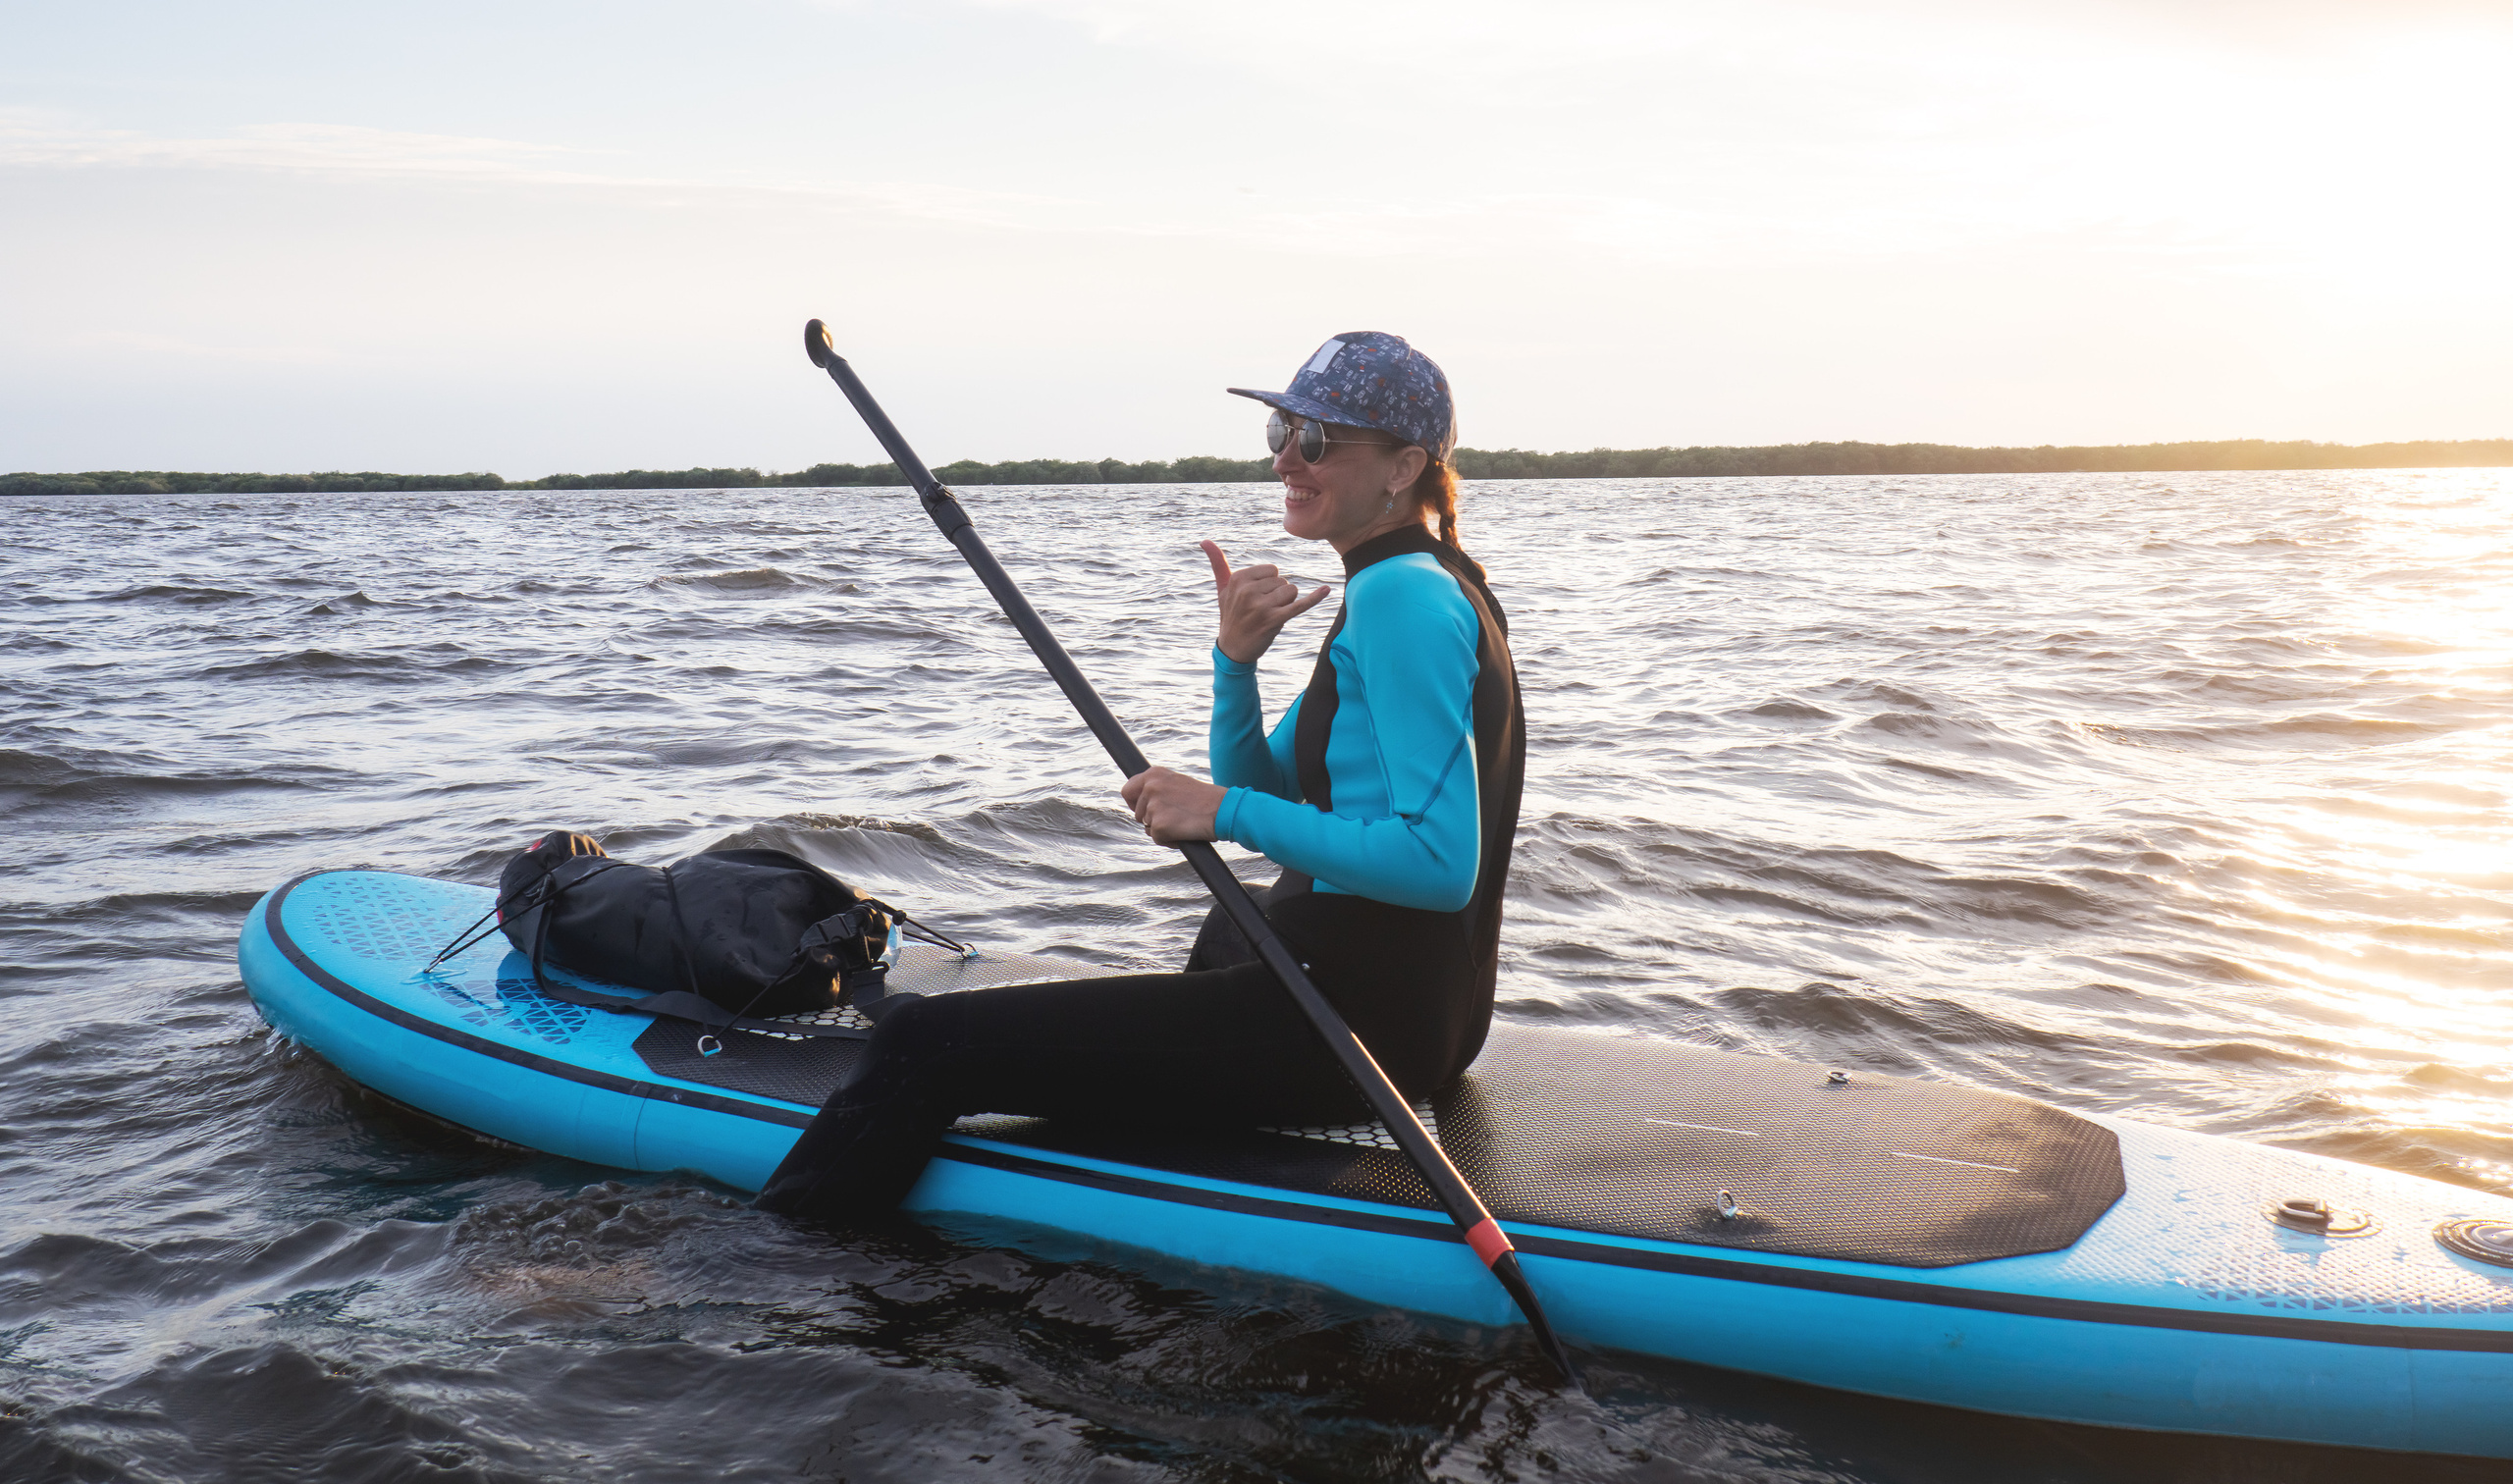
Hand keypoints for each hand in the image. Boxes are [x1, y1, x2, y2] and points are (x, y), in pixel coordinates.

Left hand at [1121, 766, 1225, 844]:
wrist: (1223, 810)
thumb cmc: (1205, 799)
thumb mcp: (1178, 783)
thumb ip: (1158, 788)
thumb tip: (1142, 802)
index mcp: (1154, 774)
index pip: (1127, 791)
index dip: (1133, 804)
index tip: (1143, 810)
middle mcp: (1150, 787)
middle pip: (1137, 813)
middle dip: (1151, 820)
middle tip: (1174, 818)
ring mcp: (1153, 806)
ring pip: (1147, 827)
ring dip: (1162, 830)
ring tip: (1183, 823)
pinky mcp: (1159, 825)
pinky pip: (1157, 839)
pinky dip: (1169, 840)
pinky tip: (1184, 832)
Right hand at [1202, 539, 1329, 664]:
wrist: (1233, 648)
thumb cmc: (1230, 615)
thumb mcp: (1222, 588)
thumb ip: (1217, 563)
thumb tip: (1204, 540)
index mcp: (1238, 579)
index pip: (1272, 570)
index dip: (1269, 584)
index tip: (1255, 598)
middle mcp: (1248, 591)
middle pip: (1283, 581)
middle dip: (1277, 595)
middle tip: (1260, 610)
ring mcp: (1261, 606)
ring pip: (1291, 592)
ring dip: (1286, 604)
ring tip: (1269, 615)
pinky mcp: (1274, 620)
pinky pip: (1300, 605)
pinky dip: (1314, 598)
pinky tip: (1326, 589)